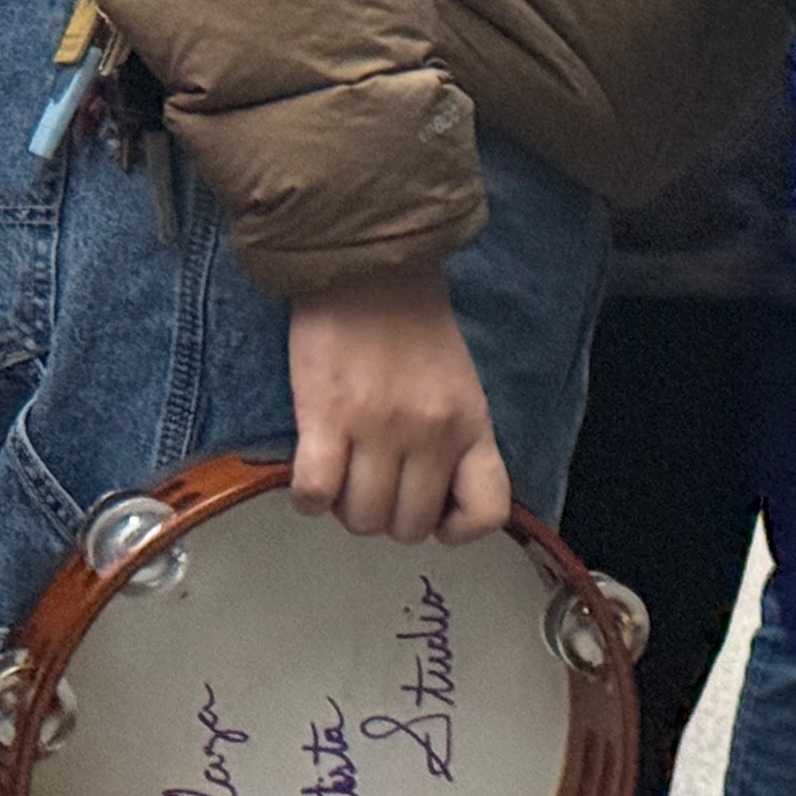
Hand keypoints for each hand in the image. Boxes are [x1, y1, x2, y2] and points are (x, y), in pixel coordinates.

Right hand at [286, 266, 511, 545]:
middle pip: (408, 528)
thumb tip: (428, 496)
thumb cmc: (412, 324)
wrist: (368, 268)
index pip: (488, 511)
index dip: (456, 528)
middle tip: (370, 485)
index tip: (432, 511)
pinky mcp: (327, 417)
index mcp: (471, 424)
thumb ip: (453, 437)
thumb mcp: (457, 384)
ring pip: (362, 518)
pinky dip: (308, 495)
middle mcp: (432, 433)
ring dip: (345, 507)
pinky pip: (315, 493)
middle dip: (386, 516)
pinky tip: (311, 470)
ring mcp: (380, 428)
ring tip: (340, 474)